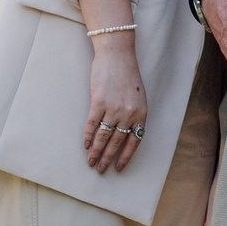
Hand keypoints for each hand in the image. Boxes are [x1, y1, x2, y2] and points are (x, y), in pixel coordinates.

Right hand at [82, 39, 147, 171]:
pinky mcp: (98, 102)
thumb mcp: (138, 98)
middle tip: (101, 169)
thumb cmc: (128, 76)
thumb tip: (124, 133)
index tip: (118, 167)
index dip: (125, 156)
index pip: (134, 141)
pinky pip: (92, 124)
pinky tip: (85, 145)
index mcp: (141, 114)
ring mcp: (113, 108)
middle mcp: (128, 114)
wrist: (117, 56)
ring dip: (96, 151)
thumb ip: (133, 115)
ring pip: (103, 136)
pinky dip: (87, 136)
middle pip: (117, 142)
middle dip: (108, 158)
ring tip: (91, 162)